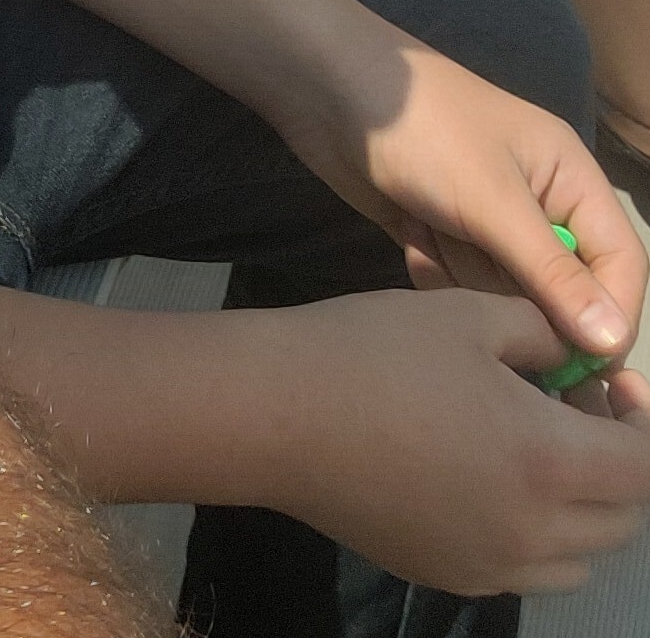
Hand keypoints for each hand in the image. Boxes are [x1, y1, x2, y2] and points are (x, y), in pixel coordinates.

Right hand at [270, 289, 649, 594]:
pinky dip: (533, 530)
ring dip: (582, 505)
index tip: (617, 385)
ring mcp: (490, 566)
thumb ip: (544, 336)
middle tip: (577, 403)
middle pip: (622, 520)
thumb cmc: (377, 352)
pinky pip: (524, 568)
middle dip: (619, 463)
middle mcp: (533, 534)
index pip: (647, 471)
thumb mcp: (470, 317)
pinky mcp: (449, 575)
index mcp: (549, 464)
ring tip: (532, 441)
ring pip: (578, 556)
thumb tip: (574, 356)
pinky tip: (483, 470)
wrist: (280, 414)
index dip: (646, 425)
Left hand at [278, 31, 644, 363]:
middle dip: (512, 289)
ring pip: (504, 293)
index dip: (609, 319)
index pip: (620, 265)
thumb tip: (615, 341)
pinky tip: (409, 232)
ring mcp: (488, 220)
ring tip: (431, 224)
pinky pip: (459, 286)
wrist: (325, 90)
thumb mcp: (491, 200)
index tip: (578, 367)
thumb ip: (553, 274)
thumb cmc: (422, 130)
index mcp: (570, 179)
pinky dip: (434, 268)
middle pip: (559, 291)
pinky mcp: (443, 233)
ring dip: (464, 273)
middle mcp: (538, 204)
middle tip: (469, 256)